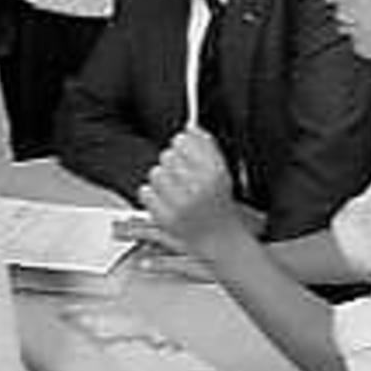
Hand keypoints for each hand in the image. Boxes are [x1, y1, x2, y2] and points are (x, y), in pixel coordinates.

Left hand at [138, 127, 247, 264]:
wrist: (222, 243)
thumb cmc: (223, 208)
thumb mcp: (224, 174)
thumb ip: (208, 148)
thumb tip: (191, 127)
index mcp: (215, 172)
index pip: (184, 140)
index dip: (182, 143)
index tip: (184, 148)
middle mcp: (198, 187)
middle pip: (167, 155)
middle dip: (173, 163)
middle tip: (184, 176)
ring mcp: (180, 204)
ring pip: (156, 173)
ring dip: (163, 179)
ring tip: (177, 191)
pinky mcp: (164, 218)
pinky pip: (146, 192)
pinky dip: (153, 196)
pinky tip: (167, 202)